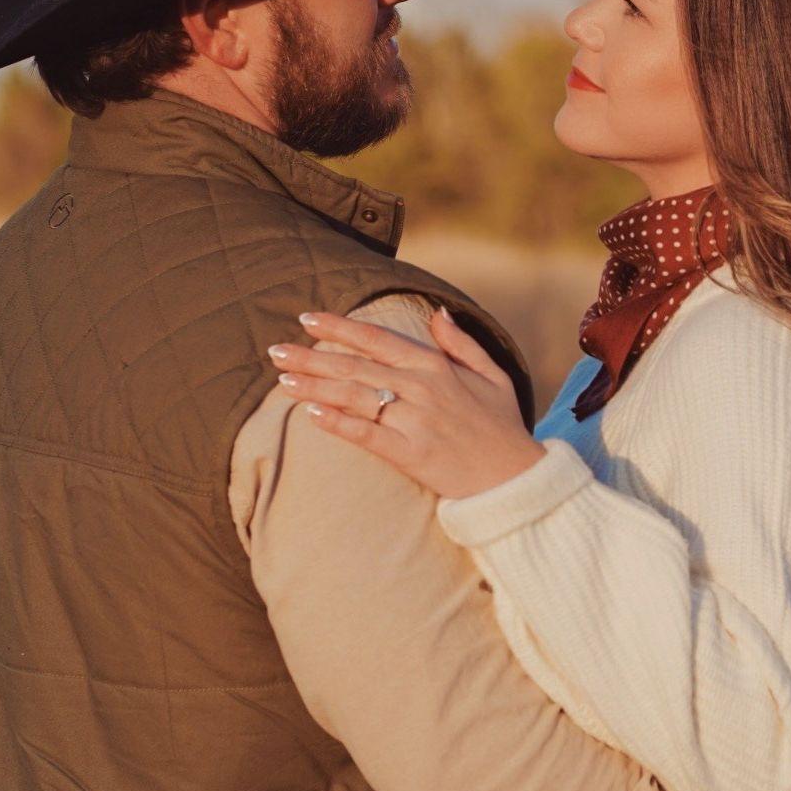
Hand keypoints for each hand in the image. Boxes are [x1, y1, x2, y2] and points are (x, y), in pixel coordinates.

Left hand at [266, 307, 545, 498]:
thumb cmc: (501, 427)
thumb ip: (460, 342)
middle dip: (312, 356)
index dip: (340, 327)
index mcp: (436, 366)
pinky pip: (367, 435)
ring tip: (282, 380)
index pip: (377, 339)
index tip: (307, 318)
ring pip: (355, 397)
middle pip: (355, 366)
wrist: (515, 479)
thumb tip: (436, 311)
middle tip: (276, 350)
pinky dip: (338, 424)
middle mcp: (422, 388)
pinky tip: (311, 415)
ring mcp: (415, 420)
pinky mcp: (410, 454)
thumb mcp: (492, 374)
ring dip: (315, 387)